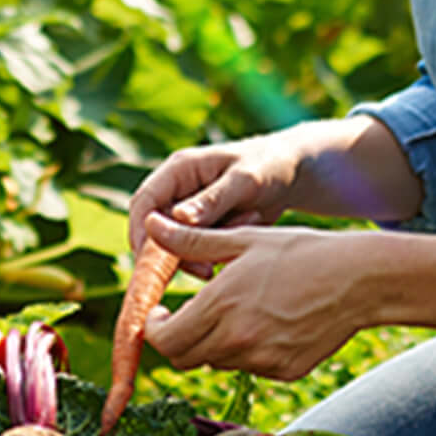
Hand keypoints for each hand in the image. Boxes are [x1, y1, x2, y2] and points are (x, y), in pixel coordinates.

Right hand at [127, 136, 302, 274]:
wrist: (292, 175)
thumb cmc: (269, 166)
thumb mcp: (245, 181)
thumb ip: (213, 200)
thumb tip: (179, 219)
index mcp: (179, 169)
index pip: (144, 202)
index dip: (142, 231)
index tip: (150, 261)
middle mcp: (177, 191)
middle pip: (155, 229)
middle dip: (174, 252)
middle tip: (206, 270)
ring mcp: (187, 212)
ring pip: (174, 245)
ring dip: (200, 254)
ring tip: (234, 248)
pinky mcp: (201, 229)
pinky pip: (194, 251)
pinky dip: (212, 256)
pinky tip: (236, 249)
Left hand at [132, 220, 373, 380]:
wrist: (359, 280)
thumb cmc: (300, 252)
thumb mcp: (243, 239)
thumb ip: (192, 240)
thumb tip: (152, 226)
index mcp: (221, 304)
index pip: (164, 339)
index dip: (154, 329)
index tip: (162, 313)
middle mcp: (237, 339)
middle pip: (183, 359)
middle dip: (176, 339)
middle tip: (185, 317)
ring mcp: (262, 360)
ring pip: (216, 362)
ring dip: (212, 343)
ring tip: (235, 311)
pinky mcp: (284, 371)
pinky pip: (250, 367)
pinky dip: (247, 351)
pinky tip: (267, 323)